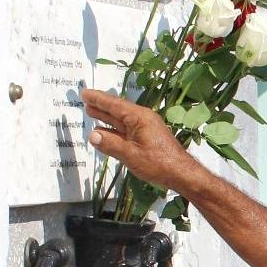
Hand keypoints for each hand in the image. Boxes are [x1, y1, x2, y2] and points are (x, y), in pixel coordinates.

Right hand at [82, 89, 202, 194]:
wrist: (182, 174)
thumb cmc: (159, 163)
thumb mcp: (131, 154)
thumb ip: (110, 144)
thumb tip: (93, 136)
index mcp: (140, 118)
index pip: (114, 105)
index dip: (98, 99)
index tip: (85, 93)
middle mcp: (143, 120)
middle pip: (117, 110)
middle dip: (101, 105)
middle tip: (85, 99)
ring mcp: (145, 130)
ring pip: (121, 121)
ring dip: (106, 117)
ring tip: (91, 111)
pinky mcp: (147, 139)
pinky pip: (126, 131)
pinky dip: (113, 130)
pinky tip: (104, 131)